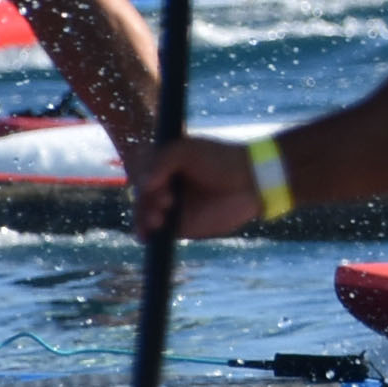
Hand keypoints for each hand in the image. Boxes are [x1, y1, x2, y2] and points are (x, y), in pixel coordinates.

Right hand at [136, 133, 254, 240]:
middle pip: (139, 194)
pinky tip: (146, 235)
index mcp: (162, 163)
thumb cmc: (220, 160)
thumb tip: (143, 185)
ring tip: (158, 218)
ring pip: (144, 213)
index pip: (138, 170)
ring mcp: (170, 206)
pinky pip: (158, 232)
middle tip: (165, 200)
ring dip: (144, 216)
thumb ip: (161, 161)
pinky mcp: (180, 226)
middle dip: (144, 200)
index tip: (150, 180)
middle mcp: (163, 185)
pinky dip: (148, 234)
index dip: (139, 175)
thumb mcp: (187, 151)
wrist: (249, 181)